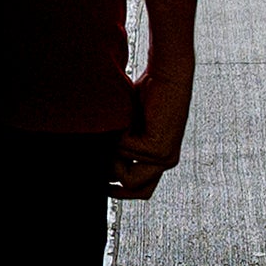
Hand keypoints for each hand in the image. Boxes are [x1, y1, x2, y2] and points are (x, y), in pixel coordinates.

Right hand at [111, 53, 194, 199]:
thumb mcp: (130, 124)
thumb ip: (120, 145)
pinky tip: (127, 118)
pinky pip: (124, 151)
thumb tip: (98, 161)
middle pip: (135, 189)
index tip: (102, 185)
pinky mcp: (158, 149)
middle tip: (101, 158)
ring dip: (114, 150)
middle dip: (114, 176)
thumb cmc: (148, 92)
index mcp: (160, 157)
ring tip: (120, 127)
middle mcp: (165, 160)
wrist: (167, 75)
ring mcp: (165, 157)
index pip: (141, 189)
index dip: (120, 190)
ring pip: (125, 171)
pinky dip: (119, 134)